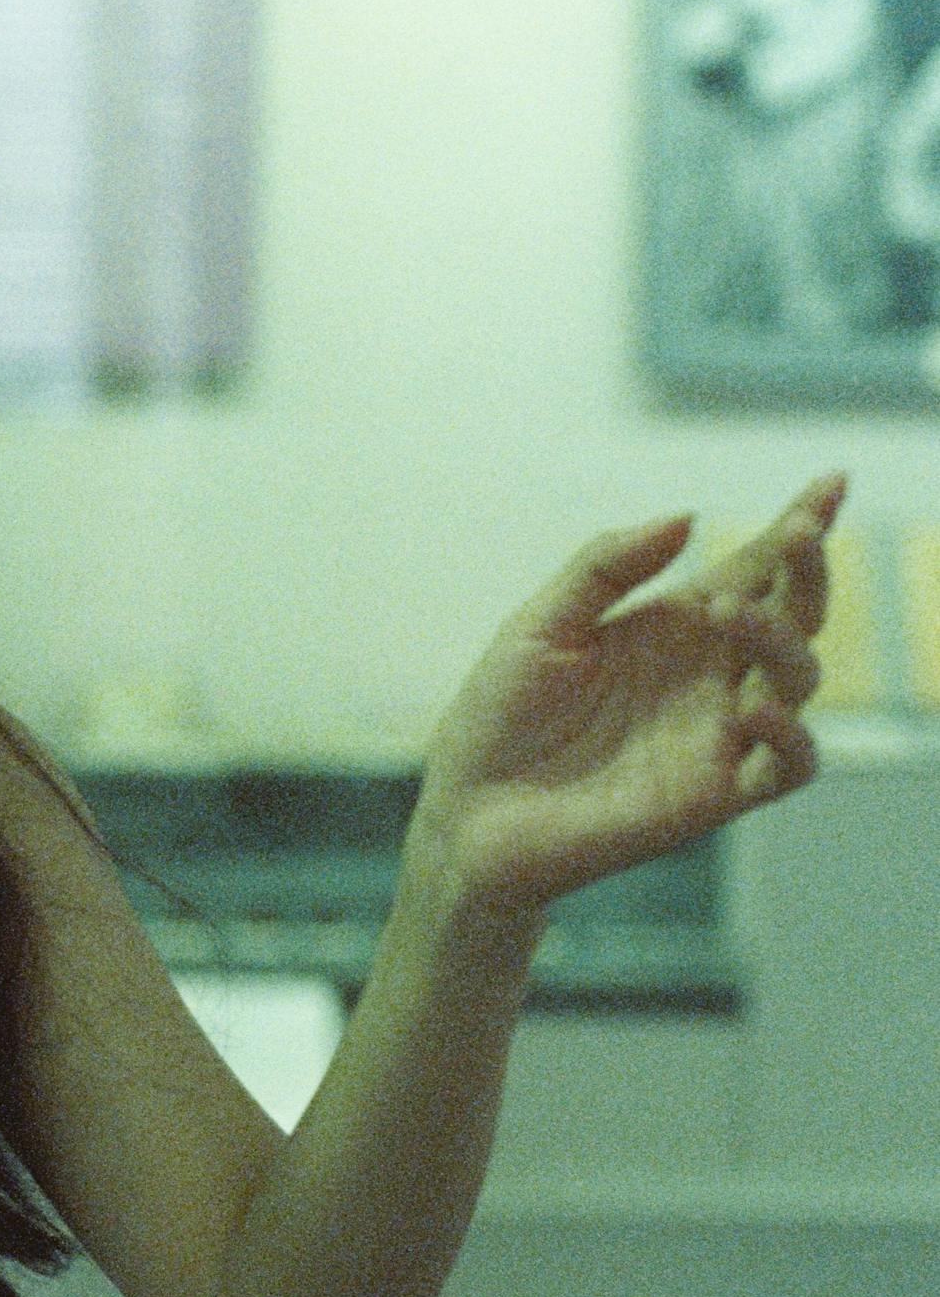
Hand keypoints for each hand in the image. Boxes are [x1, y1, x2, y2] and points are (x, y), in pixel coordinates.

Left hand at [407, 473, 846, 920]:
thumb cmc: (499, 717)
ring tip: (729, 613)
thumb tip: (686, 516)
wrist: (467, 813)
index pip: (753, 569)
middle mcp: (708, 675)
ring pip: (797, 679)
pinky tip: (752, 706)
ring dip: (780, 639)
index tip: (829, 483)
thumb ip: (605, 568)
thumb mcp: (540, 626)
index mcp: (673, 628)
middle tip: (797, 535)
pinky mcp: (715, 793)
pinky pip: (786, 765)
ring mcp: (718, 733)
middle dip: (806, 571)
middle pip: (791, 615)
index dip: (795, 528)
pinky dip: (789, 735)